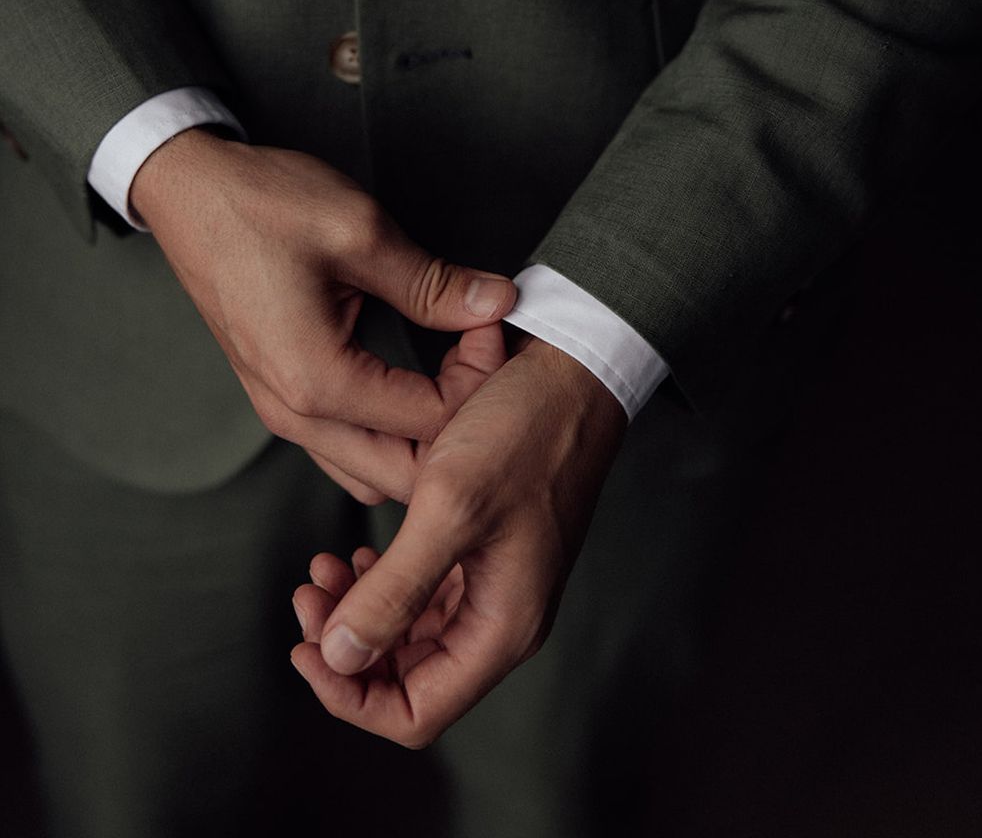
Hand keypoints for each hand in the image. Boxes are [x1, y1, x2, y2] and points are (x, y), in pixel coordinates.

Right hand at [131, 128, 515, 499]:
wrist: (189, 192)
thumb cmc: (260, 205)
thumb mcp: (361, 233)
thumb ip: (434, 284)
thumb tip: (497, 305)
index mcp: (317, 381)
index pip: (432, 421)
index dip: (479, 376)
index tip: (489, 322)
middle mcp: (295, 414)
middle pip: (406, 473)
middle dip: (457, 427)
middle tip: (477, 357)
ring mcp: (283, 412)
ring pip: (374, 471)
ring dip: (423, 439)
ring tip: (451, 374)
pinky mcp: (282, 397)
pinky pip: (348, 448)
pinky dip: (391, 434)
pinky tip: (414, 386)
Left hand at [290, 337, 626, 746]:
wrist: (570, 374)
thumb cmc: (523, 433)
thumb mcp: (449, 508)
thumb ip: (395, 592)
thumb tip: (340, 657)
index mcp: (503, 626)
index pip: (416, 713)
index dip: (350, 695)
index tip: (304, 647)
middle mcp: (503, 617)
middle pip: (410, 677)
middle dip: (348, 647)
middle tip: (306, 596)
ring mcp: (497, 584)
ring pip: (413, 634)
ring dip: (362, 613)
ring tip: (324, 568)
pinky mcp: (488, 551)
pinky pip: (428, 593)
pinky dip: (386, 583)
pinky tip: (362, 554)